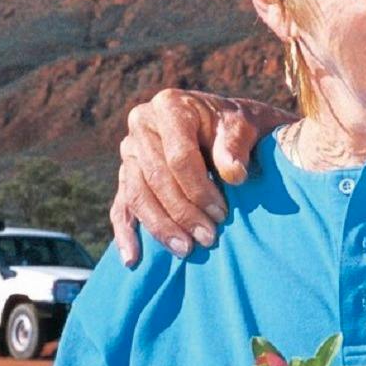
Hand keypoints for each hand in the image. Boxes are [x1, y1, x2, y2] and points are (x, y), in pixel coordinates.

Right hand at [106, 90, 278, 264]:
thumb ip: (236, 145)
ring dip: (160, 227)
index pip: (178, 157)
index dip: (198, 189)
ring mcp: (130, 150)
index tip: (221, 214)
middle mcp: (141, 124)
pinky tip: (132, 259)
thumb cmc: (236, 126)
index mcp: (169, 106)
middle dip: (182, 213)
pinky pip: (121, 205)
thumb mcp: (244, 126)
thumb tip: (234, 174)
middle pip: (155, 178)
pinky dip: (125, 233)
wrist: (225, 126)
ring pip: (136, 194)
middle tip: (207, 239)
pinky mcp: (126, 174)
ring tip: (184, 250)